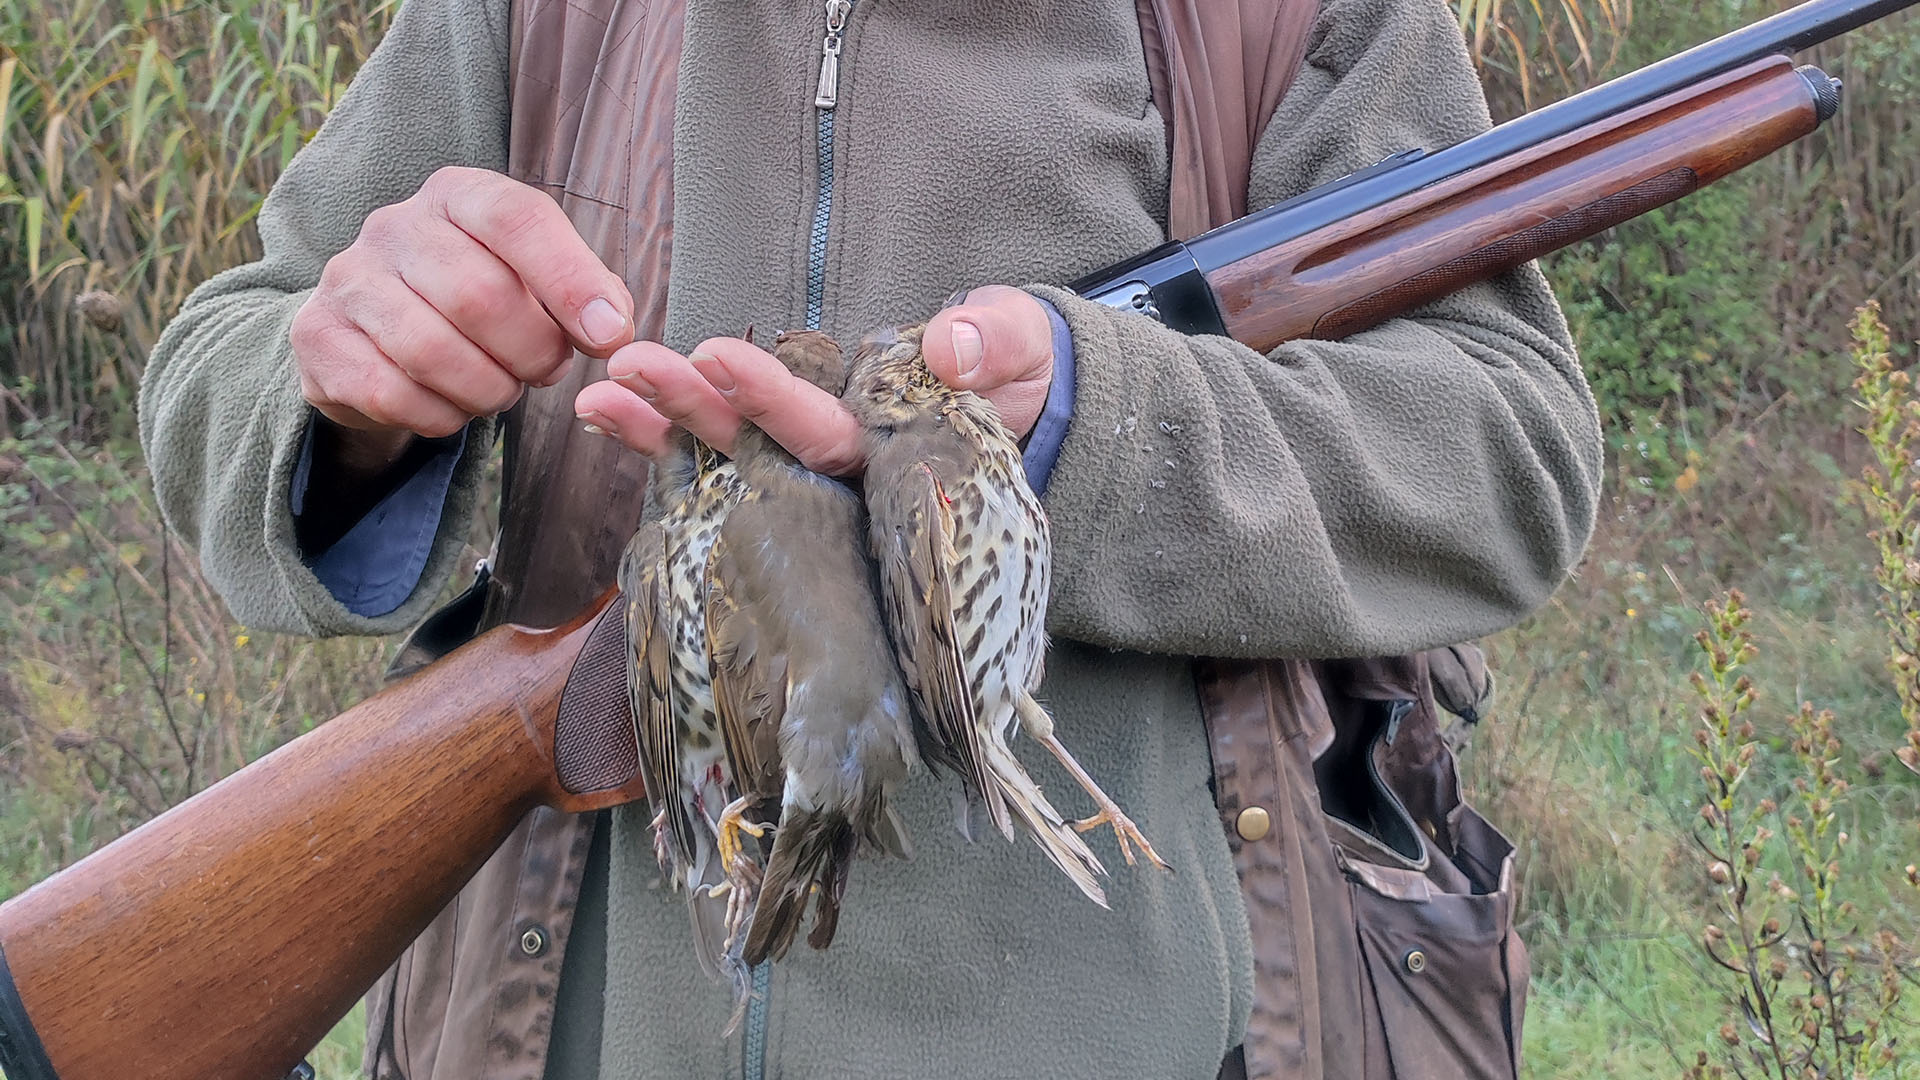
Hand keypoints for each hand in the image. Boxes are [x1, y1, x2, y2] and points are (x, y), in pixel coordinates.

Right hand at [290, 166, 636, 467]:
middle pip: (481, 296)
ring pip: (435, 353)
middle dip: (534, 353)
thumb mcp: (536, 281)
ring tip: (500, 389)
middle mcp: (393, 226)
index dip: (571, 280)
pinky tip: (450, 405)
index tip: (609, 336)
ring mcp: (347, 281)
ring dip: (489, 390)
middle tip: (546, 370)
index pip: (517, 218)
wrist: (376, 338)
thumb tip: (610, 326)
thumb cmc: (479, 305)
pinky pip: (394, 395)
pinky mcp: (318, 339)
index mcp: (457, 195)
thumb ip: (586, 292)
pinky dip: (441, 416)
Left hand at [573, 285, 1054, 473]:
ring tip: (595, 390)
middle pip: (756, 453)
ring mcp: (804, 469)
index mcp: (892, 457)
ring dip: (659, 422)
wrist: (1011, 389)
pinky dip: (659, 427)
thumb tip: (952, 347)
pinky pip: (713, 444)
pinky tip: (603, 406)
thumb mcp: (1019, 343)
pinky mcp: (779, 452)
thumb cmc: (1015, 365)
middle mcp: (838, 477)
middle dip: (691, 409)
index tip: (717, 357)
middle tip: (630, 365)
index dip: (772, 404)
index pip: (825, 439)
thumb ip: (996, 341)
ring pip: (723, 453)